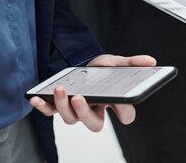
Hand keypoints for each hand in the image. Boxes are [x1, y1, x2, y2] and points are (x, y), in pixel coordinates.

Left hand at [29, 55, 156, 131]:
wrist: (82, 63)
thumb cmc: (102, 68)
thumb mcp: (118, 62)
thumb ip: (133, 63)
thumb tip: (151, 61)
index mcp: (112, 103)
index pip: (124, 114)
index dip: (123, 113)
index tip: (122, 109)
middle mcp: (94, 110)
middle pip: (92, 123)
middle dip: (84, 112)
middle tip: (80, 98)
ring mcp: (75, 110)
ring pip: (70, 118)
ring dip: (63, 104)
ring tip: (61, 88)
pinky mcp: (57, 105)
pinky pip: (49, 111)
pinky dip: (41, 106)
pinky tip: (34, 97)